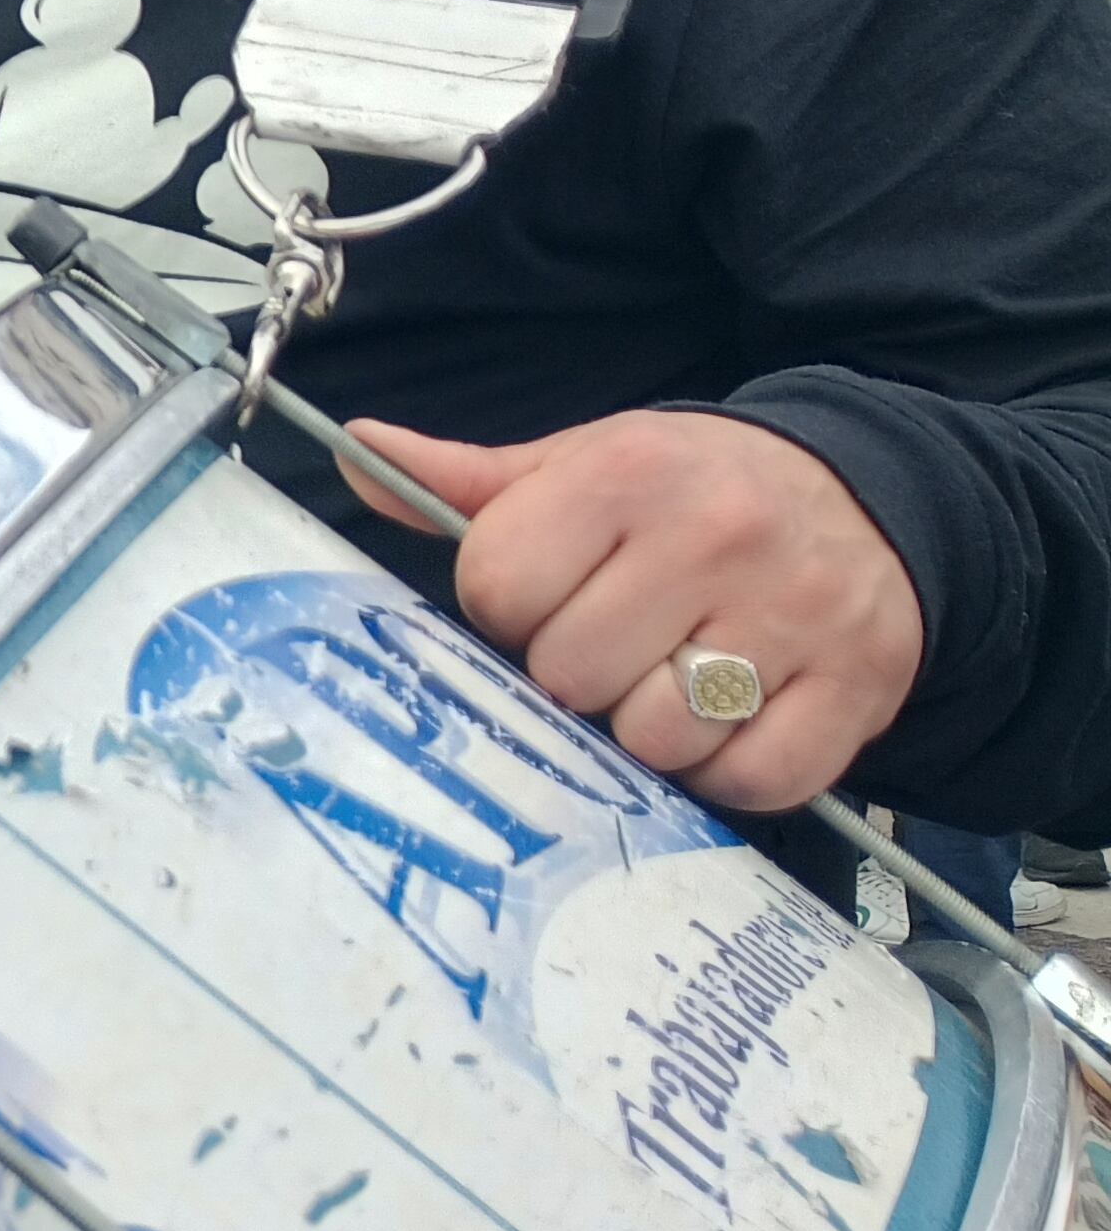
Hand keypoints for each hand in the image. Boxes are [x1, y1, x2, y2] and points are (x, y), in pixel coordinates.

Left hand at [344, 409, 921, 812]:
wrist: (870, 497)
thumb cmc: (692, 491)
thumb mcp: (583, 464)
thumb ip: (467, 482)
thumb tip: (360, 451)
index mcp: (629, 473)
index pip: (499, 588)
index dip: (508, 610)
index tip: (549, 597)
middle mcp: (717, 535)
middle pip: (569, 675)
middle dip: (575, 674)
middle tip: (616, 644)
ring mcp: (796, 614)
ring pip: (658, 738)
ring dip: (650, 732)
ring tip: (672, 679)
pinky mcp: (856, 688)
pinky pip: (751, 780)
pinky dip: (729, 771)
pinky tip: (731, 721)